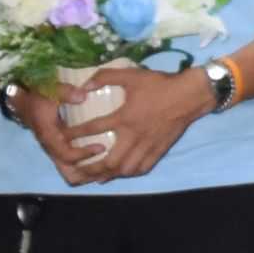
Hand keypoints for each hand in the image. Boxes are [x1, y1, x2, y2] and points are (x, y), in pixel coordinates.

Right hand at [10, 81, 102, 187]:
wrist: (23, 101)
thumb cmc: (38, 96)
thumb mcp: (50, 90)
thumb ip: (66, 92)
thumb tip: (83, 96)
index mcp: (48, 136)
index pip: (66, 154)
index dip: (83, 154)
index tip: (101, 147)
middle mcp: (51, 147)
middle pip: (68, 173)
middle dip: (88, 174)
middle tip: (108, 167)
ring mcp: (55, 150)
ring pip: (70, 172)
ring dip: (87, 173)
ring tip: (108, 169)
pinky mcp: (59, 148)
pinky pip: (71, 166)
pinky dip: (84, 167)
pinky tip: (101, 162)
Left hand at [72, 65, 210, 184]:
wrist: (189, 95)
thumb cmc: (159, 84)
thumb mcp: (131, 75)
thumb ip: (106, 77)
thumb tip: (85, 85)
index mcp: (124, 118)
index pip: (94, 129)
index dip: (76, 134)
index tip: (64, 137)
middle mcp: (134, 136)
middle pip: (109, 161)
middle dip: (91, 168)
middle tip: (77, 170)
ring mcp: (147, 146)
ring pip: (125, 169)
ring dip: (109, 175)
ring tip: (96, 177)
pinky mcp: (159, 150)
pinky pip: (142, 168)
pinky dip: (129, 173)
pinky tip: (122, 173)